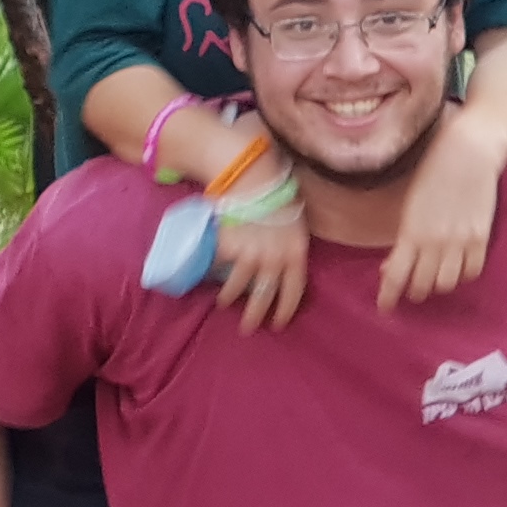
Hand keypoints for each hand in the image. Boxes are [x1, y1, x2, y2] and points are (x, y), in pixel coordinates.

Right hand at [210, 194, 309, 329]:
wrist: (253, 176)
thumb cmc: (277, 196)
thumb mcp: (294, 225)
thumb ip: (289, 248)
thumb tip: (282, 267)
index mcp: (296, 254)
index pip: (294, 291)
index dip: (285, 311)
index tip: (277, 324)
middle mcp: (274, 260)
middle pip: (264, 297)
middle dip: (255, 317)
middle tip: (247, 329)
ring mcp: (249, 255)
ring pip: (237, 287)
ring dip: (229, 298)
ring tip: (224, 303)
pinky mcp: (227, 248)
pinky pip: (219, 265)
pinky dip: (214, 271)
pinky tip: (210, 276)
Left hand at [376, 106, 505, 310]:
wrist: (468, 152)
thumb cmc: (432, 173)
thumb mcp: (409, 205)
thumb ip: (403, 238)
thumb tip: (390, 268)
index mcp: (411, 231)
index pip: (397, 275)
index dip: (389, 296)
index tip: (384, 307)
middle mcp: (435, 241)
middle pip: (422, 285)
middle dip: (413, 291)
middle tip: (410, 288)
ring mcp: (460, 241)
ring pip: (447, 283)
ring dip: (437, 285)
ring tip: (433, 277)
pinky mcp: (481, 237)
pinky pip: (471, 271)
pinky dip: (461, 276)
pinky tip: (455, 268)